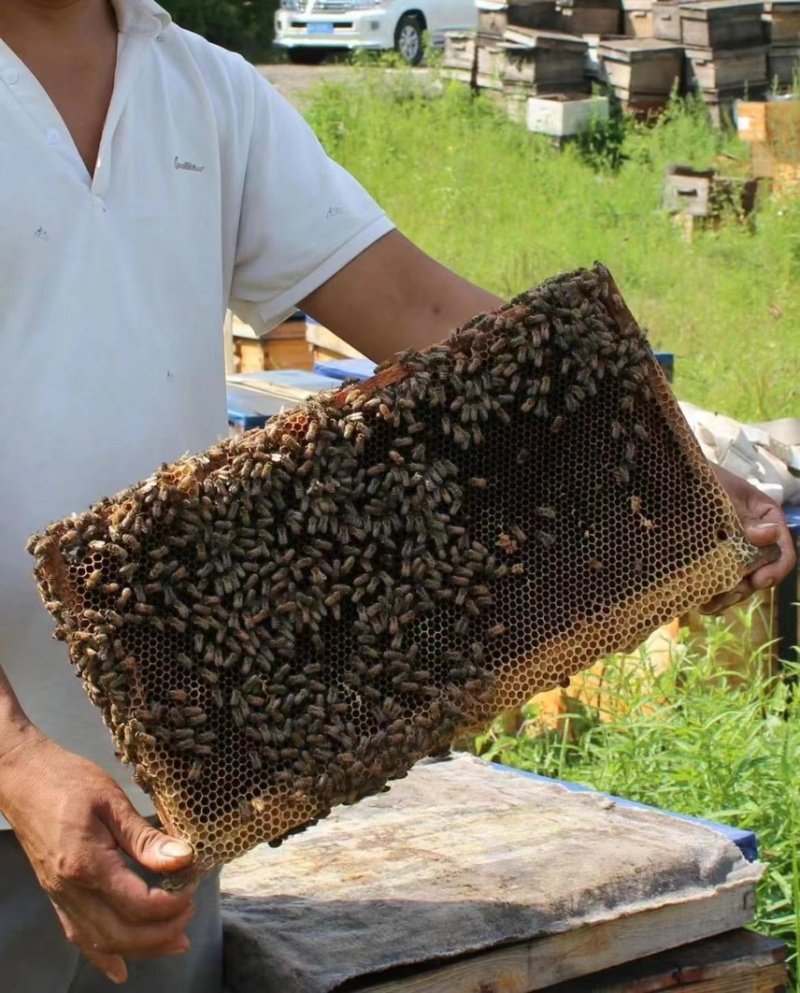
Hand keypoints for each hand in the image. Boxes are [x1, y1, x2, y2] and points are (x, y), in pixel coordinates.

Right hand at [0, 726, 196, 984]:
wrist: (23, 778)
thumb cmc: (69, 780)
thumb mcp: (113, 800)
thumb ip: (145, 837)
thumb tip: (183, 858)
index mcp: (87, 865)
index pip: (137, 903)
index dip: (171, 903)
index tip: (194, 884)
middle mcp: (70, 890)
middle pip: (120, 933)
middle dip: (161, 933)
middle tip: (190, 912)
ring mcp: (60, 896)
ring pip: (101, 941)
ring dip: (140, 948)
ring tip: (175, 941)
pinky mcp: (56, 894)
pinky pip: (78, 935)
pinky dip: (101, 955)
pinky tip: (119, 968)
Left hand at [698, 464, 796, 614]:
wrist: (674, 476)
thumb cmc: (704, 478)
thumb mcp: (723, 492)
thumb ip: (744, 515)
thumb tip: (768, 535)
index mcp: (766, 519)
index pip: (782, 550)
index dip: (775, 569)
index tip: (758, 580)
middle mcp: (755, 539)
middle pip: (761, 572)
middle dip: (745, 588)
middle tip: (724, 596)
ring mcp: (735, 550)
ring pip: (741, 582)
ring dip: (728, 596)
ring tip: (708, 605)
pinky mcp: (714, 558)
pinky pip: (720, 582)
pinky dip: (713, 594)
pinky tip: (699, 602)